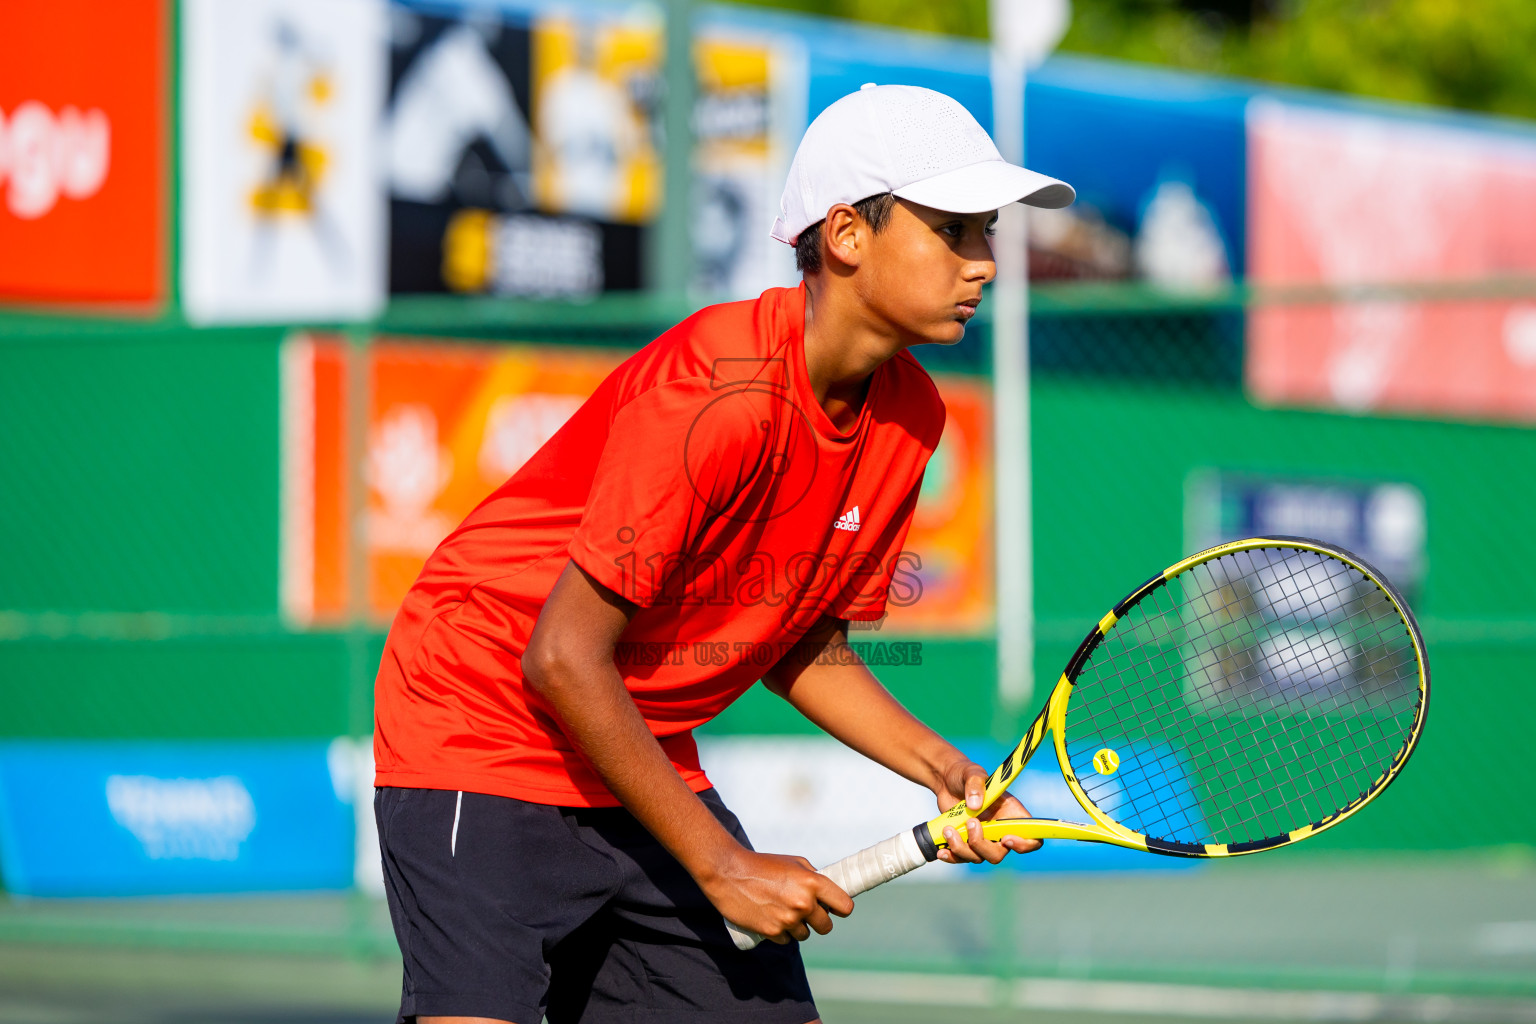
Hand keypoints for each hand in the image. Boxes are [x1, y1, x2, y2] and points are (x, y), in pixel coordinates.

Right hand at [699, 847, 853, 944]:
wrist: (728, 873)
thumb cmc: (762, 864)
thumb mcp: (794, 862)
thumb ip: (813, 877)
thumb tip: (828, 895)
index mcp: (812, 883)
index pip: (845, 906)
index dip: (840, 909)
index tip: (834, 909)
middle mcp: (804, 903)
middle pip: (826, 927)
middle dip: (818, 921)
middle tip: (805, 912)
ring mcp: (788, 919)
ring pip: (804, 935)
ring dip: (797, 927)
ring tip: (781, 910)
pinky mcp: (772, 932)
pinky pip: (786, 940)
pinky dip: (780, 932)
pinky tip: (769, 917)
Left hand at [933, 759, 1042, 864]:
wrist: (946, 780)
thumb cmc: (965, 774)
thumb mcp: (972, 772)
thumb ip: (976, 784)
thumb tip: (975, 806)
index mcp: (1012, 814)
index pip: (1032, 838)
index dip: (1024, 845)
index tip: (1005, 838)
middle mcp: (1000, 830)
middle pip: (1000, 853)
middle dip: (982, 844)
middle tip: (970, 822)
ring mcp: (983, 838)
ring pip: (979, 858)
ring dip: (962, 848)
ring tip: (948, 830)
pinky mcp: (966, 843)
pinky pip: (963, 858)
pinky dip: (952, 857)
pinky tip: (941, 851)